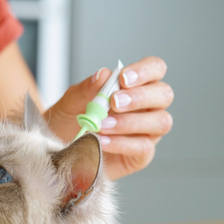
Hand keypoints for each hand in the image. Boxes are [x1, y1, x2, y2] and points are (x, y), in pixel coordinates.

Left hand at [45, 57, 173, 179]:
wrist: (59, 147)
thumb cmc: (70, 120)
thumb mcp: (72, 101)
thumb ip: (88, 87)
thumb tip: (103, 74)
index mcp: (136, 86)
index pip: (155, 68)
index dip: (145, 70)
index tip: (123, 78)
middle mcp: (148, 107)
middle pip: (164, 94)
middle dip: (140, 97)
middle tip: (114, 102)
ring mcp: (148, 131)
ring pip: (160, 122)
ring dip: (130, 122)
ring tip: (103, 124)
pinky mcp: (141, 154)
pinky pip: (143, 147)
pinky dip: (121, 143)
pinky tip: (102, 140)